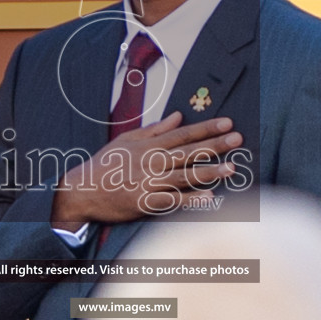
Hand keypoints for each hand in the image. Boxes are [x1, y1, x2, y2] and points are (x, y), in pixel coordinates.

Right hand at [51, 112, 241, 227]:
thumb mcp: (127, 140)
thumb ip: (155, 129)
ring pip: (184, 175)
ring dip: (210, 172)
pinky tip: (210, 198)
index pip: (183, 134)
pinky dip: (191, 200)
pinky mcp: (145, 203)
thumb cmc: (105, 165)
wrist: (82, 190)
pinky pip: (172, 201)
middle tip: (238, 139)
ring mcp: (149, 183)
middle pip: (188, 152)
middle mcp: (151, 162)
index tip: (228, 122)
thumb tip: (178, 115)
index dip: (206, 128)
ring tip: (232, 168)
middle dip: (215, 145)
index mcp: (148, 146)